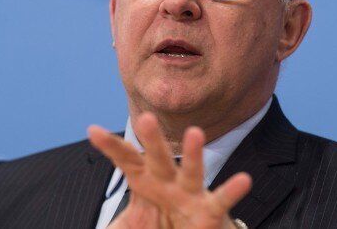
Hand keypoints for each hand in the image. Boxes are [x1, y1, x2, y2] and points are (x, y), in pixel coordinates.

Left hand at [88, 113, 251, 228]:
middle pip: (158, 158)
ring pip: (192, 171)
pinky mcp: (209, 211)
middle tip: (145, 118)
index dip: (111, 147)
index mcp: (144, 182)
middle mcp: (167, 182)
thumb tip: (95, 225)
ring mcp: (189, 194)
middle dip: (152, 139)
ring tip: (195, 133)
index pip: (127, 160)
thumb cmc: (158, 226)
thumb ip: (112, 225)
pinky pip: (222, 199)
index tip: (93, 131)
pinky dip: (232, 190)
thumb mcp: (128, 225)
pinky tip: (244, 180)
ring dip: (193, 153)